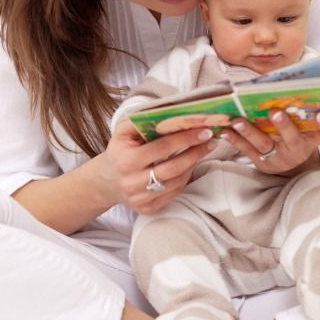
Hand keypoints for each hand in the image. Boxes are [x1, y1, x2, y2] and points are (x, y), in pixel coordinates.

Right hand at [99, 119, 216, 213]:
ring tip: (202, 150)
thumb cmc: (120, 151)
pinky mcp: (149, 209)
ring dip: (193, 164)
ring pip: (177, 182)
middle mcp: (133, 183)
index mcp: (127, 161)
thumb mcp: (123, 132)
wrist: (108, 181)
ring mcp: (141, 199)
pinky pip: (174, 192)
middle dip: (196, 153)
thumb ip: (141, 120)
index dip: (185, 138)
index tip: (203, 130)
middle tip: (211, 141)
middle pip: (174, 168)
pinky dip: (185, 177)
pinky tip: (189, 165)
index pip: (162, 148)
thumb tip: (169, 110)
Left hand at [218, 91, 319, 173]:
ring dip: (250, 131)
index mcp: (314, 139)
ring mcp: (279, 157)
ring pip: (264, 144)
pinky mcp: (262, 162)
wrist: (293, 168)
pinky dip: (235, 139)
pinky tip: (225, 129)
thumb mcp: (314, 126)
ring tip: (237, 120)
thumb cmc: (303, 136)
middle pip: (292, 138)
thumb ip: (318, 108)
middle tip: (276, 113)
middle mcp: (298, 149)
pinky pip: (247, 150)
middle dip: (284, 126)